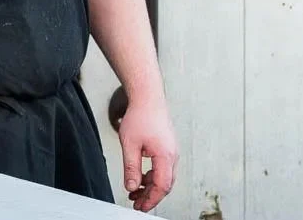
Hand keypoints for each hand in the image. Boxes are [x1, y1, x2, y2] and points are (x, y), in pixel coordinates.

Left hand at [118, 96, 177, 211]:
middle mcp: (172, 154)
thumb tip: (132, 187)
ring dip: (150, 186)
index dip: (151, 200)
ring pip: (164, 176)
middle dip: (151, 196)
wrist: (147, 95)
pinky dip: (152, 175)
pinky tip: (141, 176)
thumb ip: (131, 169)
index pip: (162, 186)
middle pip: (165, 183)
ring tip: (135, 191)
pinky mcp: (167, 145)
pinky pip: (163, 166)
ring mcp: (171, 149)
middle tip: (137, 203)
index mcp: (165, 155)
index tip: (140, 207)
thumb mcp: (130, 145)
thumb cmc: (140, 115)